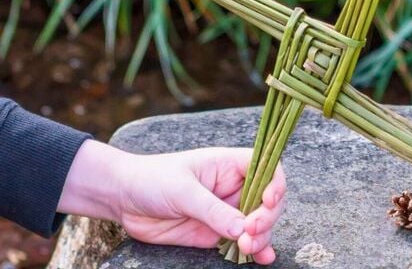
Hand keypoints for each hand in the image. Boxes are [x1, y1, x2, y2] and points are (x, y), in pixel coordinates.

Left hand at [58, 141, 285, 264]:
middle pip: (268, 200)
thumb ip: (213, 210)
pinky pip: (241, 242)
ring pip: (258, 224)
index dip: (275, 184)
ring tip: (247, 247)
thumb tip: (242, 230)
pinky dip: (255, 251)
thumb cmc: (153, 180)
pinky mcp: (215, 233)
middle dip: (266, 217)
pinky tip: (262, 258)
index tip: (267, 202)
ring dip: (260, 237)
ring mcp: (226, 211)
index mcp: (229, 165)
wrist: (123, 199)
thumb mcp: (183, 191)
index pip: (267, 168)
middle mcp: (234, 187)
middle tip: (251, 231)